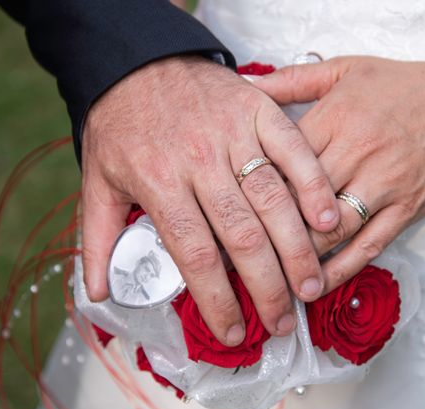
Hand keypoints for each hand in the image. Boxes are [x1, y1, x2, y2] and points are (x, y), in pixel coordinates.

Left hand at [81, 56, 339, 344]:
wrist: (138, 61)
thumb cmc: (120, 124)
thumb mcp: (96, 180)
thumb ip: (97, 239)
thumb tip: (101, 293)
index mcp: (158, 182)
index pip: (195, 254)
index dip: (218, 300)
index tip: (232, 332)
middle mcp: (200, 161)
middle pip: (242, 236)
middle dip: (267, 288)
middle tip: (281, 322)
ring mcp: (233, 134)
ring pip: (273, 200)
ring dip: (297, 249)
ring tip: (310, 287)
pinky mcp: (259, 111)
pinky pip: (294, 151)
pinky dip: (314, 186)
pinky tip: (328, 221)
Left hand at [255, 56, 424, 291]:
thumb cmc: (403, 88)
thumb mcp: (346, 69)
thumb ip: (293, 79)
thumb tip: (246, 86)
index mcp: (336, 117)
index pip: (282, 160)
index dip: (252, 189)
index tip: (229, 211)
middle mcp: (358, 152)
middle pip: (301, 200)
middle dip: (267, 230)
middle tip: (238, 254)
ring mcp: (385, 185)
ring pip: (331, 230)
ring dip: (298, 258)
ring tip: (269, 279)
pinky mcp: (406, 210)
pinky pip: (368, 247)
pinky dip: (339, 271)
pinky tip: (315, 287)